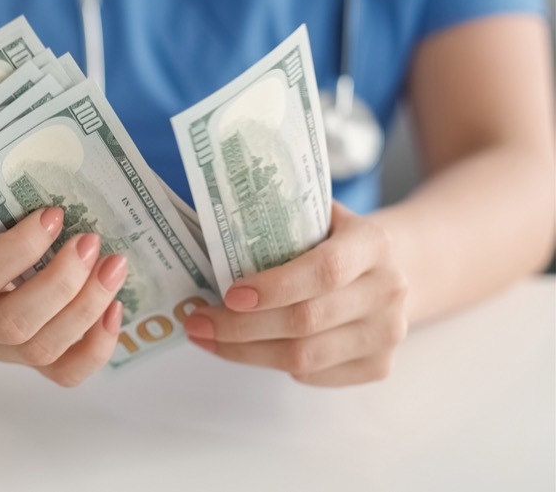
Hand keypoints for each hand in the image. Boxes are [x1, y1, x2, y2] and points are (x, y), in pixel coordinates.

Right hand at [0, 207, 129, 386]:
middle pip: (13, 322)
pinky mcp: (27, 363)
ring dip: (86, 308)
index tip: (54, 214)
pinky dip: (96, 345)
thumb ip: (7, 207)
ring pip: (41, 350)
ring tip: (114, 269)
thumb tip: (69, 185)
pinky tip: (115, 309)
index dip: (21, 248)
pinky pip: (64, 373)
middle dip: (63, 284)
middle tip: (93, 243)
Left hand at [182, 203, 409, 386]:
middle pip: (307, 320)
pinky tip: (245, 347)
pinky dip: (271, 364)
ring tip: (207, 338)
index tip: (230, 294)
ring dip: (246, 351)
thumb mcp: (316, 217)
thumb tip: (207, 235)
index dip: (275, 286)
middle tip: (198, 321)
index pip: (325, 270)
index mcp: (373, 244)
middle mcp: (388, 290)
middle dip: (241, 326)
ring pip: (305, 357)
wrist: (393, 270)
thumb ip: (276, 221)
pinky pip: (313, 375)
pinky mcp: (378, 366)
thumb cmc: (334, 241)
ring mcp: (387, 333)